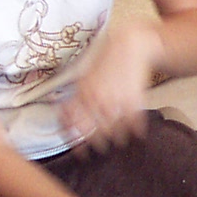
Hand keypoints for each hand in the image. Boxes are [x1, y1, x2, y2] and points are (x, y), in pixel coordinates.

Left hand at [61, 23, 162, 150]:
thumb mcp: (84, 78)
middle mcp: (98, 98)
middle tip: (99, 148)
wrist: (130, 44)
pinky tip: (135, 132)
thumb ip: (75, 98)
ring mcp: (117, 100)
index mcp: (83, 93)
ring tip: (119, 141)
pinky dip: (134, 129)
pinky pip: (133, 121)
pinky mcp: (135, 99)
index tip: (79, 152)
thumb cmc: (105, 61)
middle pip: (94, 132)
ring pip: (114, 130)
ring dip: (116, 138)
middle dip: (96, 143)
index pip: (74, 124)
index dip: (75, 141)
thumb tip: (61, 115)